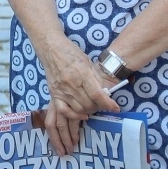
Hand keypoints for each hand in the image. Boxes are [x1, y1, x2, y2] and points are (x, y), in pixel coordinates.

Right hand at [42, 39, 121, 154]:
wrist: (51, 48)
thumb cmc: (72, 52)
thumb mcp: (88, 62)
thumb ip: (97, 78)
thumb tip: (109, 92)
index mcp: (81, 73)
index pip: (97, 94)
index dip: (108, 103)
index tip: (116, 109)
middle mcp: (71, 84)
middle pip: (88, 104)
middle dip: (98, 109)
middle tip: (103, 110)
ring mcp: (61, 90)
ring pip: (76, 110)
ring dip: (85, 116)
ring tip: (89, 120)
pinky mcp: (54, 93)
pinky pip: (62, 111)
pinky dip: (73, 116)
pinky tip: (81, 118)